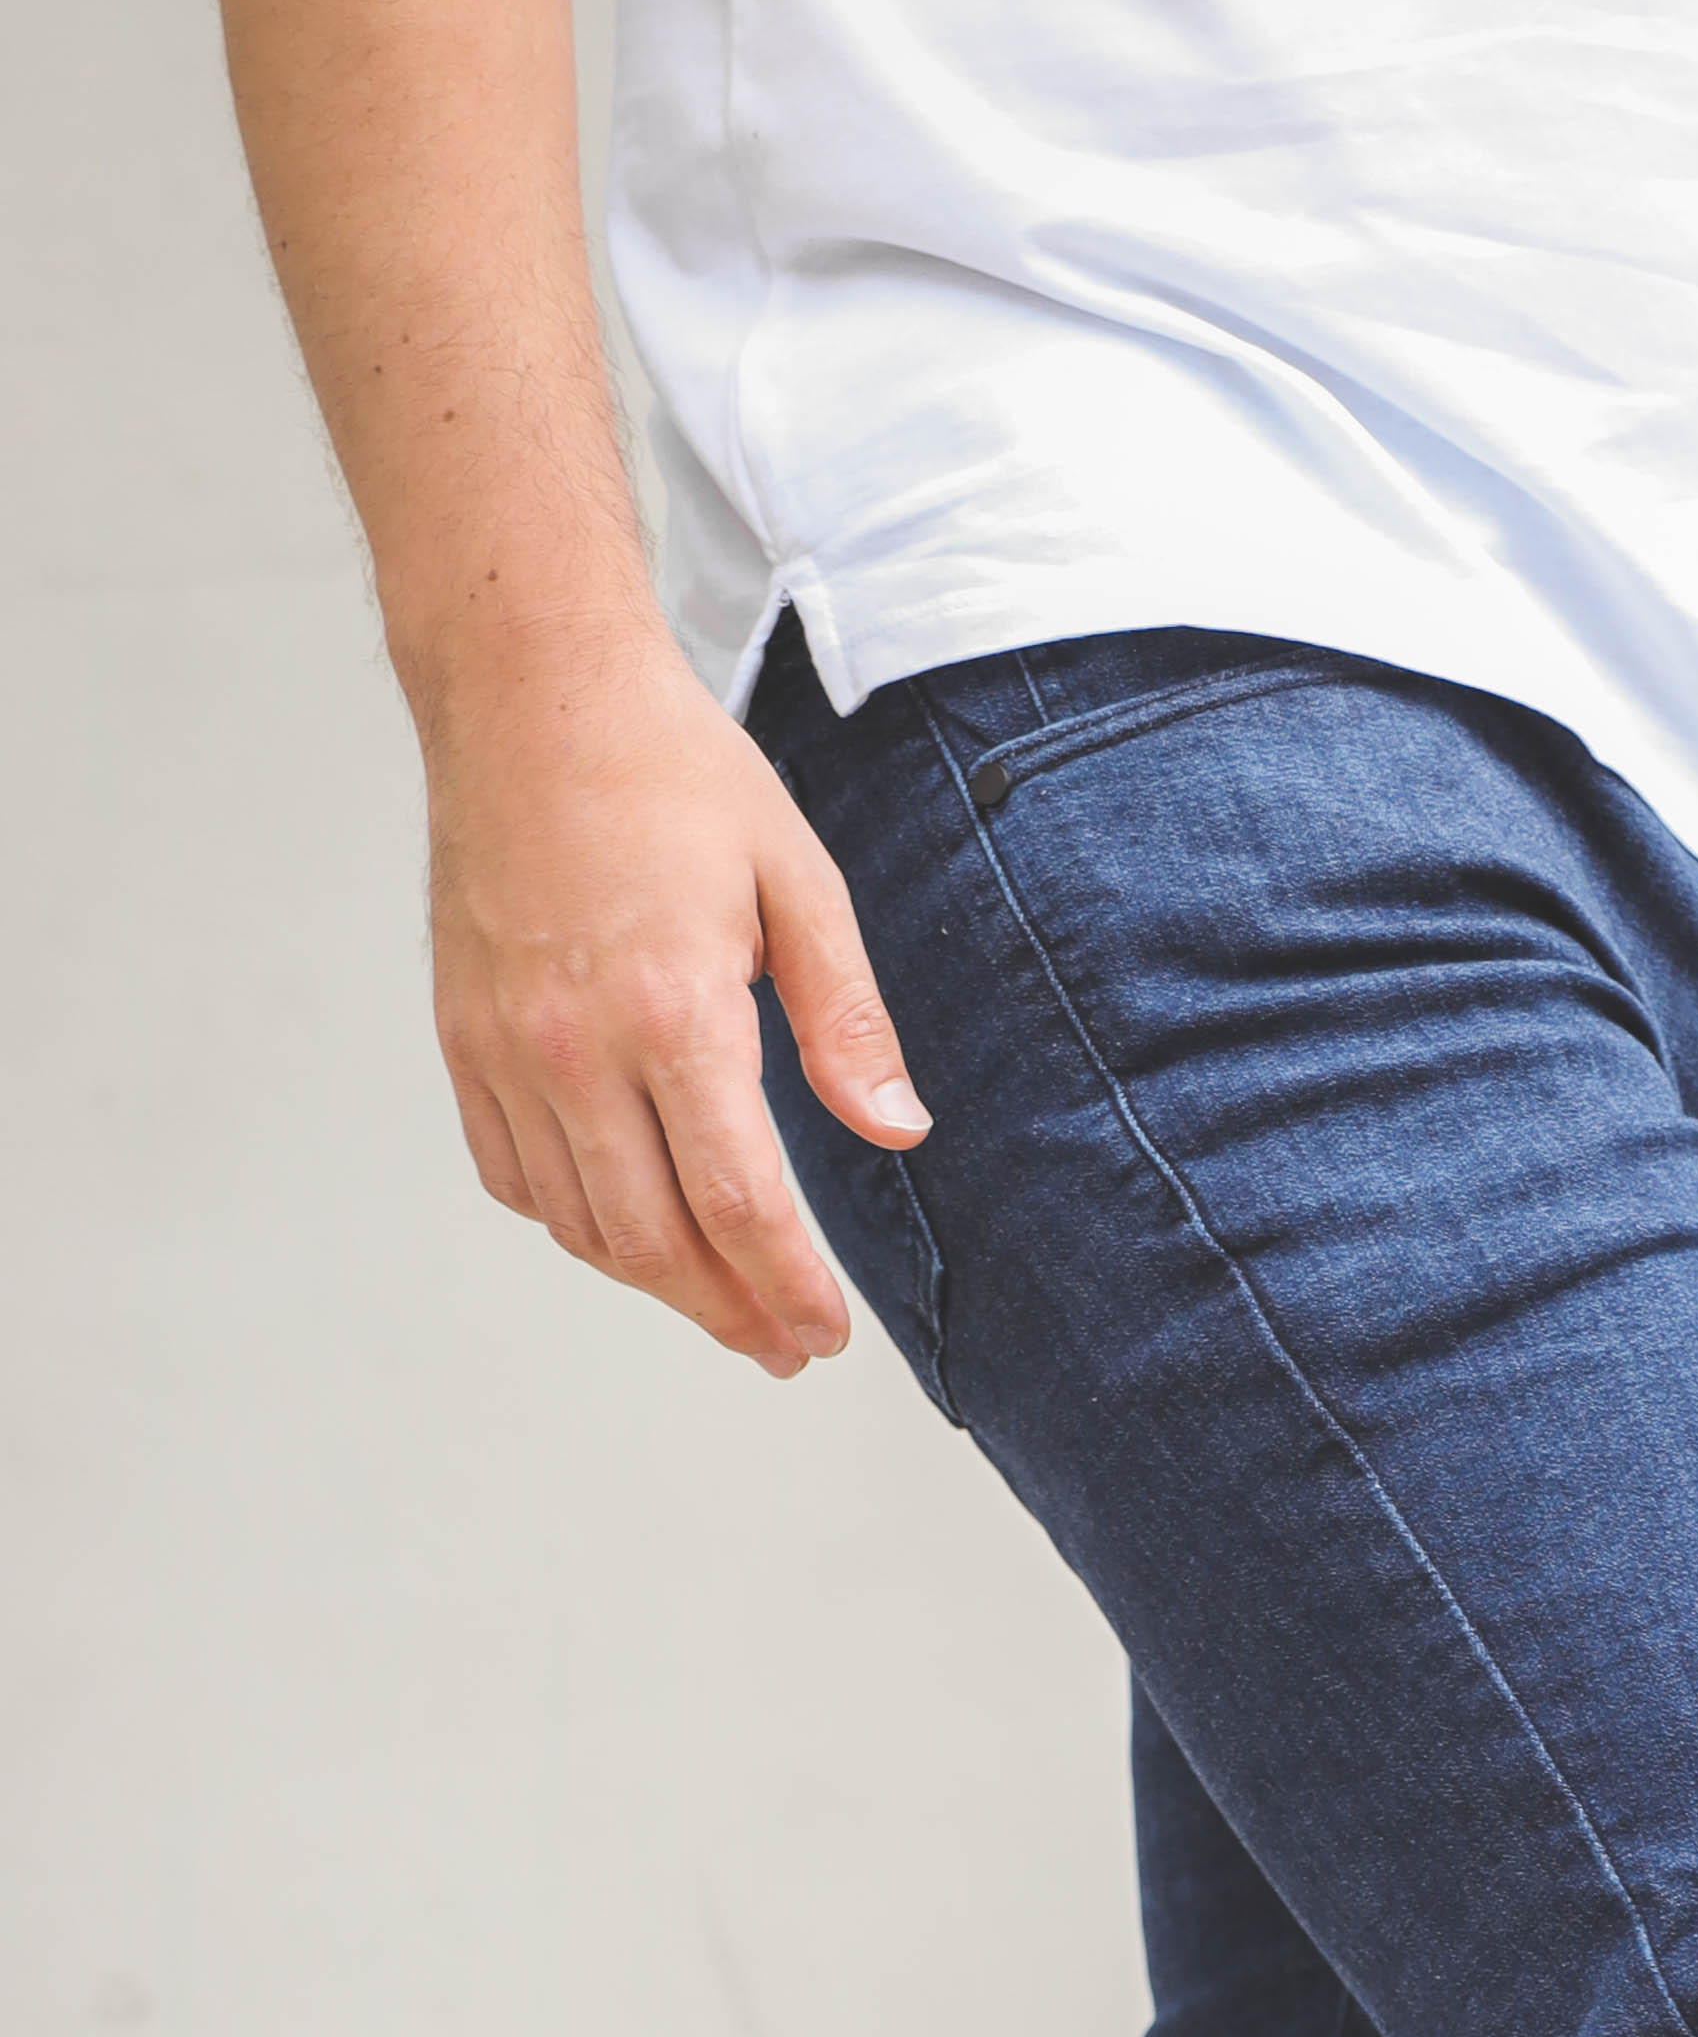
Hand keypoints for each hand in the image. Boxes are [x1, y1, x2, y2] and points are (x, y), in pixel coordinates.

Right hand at [422, 632, 924, 1372]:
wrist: (527, 689)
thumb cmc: (672, 772)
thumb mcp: (797, 878)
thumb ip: (847, 1018)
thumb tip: (898, 1131)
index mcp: (672, 1008)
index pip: (737, 1202)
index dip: (786, 1286)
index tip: (822, 1333)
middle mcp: (574, 1045)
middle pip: (655, 1240)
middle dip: (729, 1311)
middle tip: (783, 1347)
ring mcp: (503, 1047)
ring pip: (581, 1224)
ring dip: (656, 1283)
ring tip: (722, 1303)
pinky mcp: (460, 1038)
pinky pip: (515, 1176)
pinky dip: (575, 1225)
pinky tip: (630, 1230)